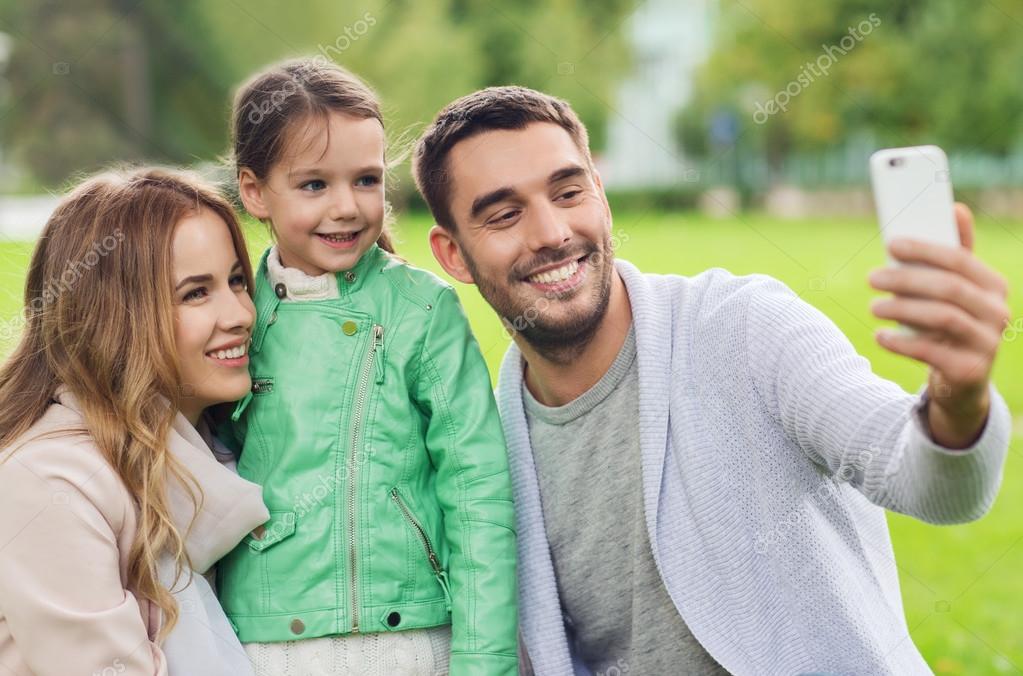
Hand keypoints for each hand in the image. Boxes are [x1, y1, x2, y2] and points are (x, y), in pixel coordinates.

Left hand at [868, 203, 1009, 447]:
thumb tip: (956, 207)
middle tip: (872, 277)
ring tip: (874, 307)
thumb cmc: (953, 322)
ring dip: (901, 309)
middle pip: (948, 287)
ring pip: (942, 317)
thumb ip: (954, 253)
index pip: (960, 259)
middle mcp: (998, 312)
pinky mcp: (971, 370)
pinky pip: (931, 352)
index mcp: (993, 286)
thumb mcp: (956, 290)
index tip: (891, 244)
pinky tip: (880, 336)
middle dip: (906, 280)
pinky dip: (901, 342)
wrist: (962, 379)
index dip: (925, 249)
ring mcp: (987, 343)